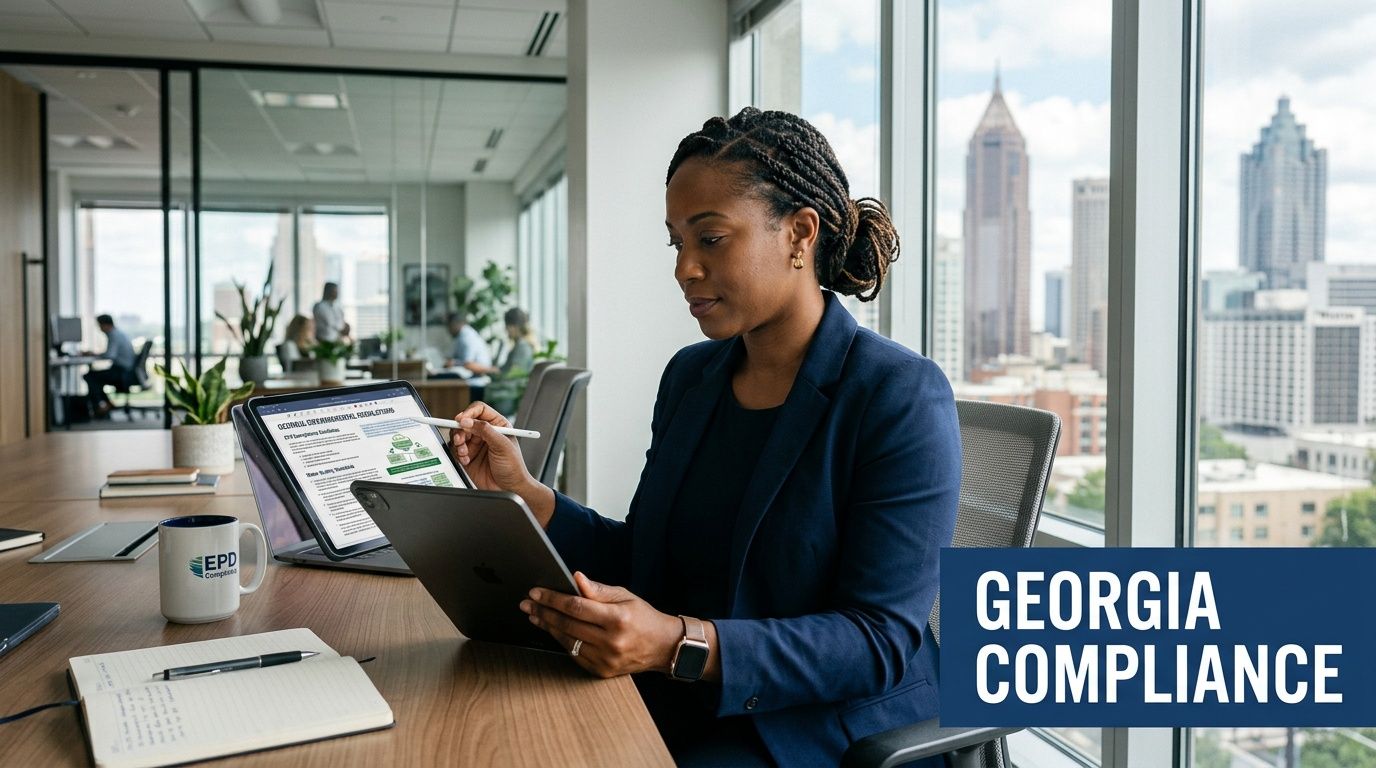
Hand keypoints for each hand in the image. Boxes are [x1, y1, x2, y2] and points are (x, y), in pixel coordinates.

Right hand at [449, 401, 552, 523]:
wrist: (509, 489)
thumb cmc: (513, 467)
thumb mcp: (502, 445)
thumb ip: (485, 430)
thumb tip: (467, 420)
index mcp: (497, 425)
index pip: (479, 410)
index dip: (469, 413)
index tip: (462, 420)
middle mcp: (485, 432)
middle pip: (465, 421)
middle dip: (460, 430)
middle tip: (460, 439)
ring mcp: (475, 444)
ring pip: (458, 434)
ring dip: (458, 442)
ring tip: (464, 452)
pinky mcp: (468, 456)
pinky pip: (455, 449)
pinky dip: (458, 454)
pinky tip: (466, 460)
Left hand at [522, 572, 682, 678]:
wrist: (663, 646)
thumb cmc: (643, 617)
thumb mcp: (625, 596)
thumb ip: (598, 590)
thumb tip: (575, 578)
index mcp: (617, 619)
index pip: (576, 606)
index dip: (553, 598)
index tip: (536, 592)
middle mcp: (610, 641)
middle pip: (567, 624)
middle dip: (543, 612)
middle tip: (527, 603)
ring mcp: (605, 659)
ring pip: (567, 641)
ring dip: (547, 627)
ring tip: (535, 615)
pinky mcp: (601, 671)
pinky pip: (574, 654)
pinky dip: (561, 640)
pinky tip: (553, 629)